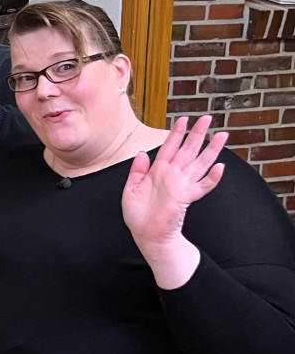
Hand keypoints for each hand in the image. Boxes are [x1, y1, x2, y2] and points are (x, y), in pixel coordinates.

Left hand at [122, 116, 224, 281]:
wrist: (146, 235)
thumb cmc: (138, 214)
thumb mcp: (130, 188)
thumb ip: (137, 170)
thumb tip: (142, 152)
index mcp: (158, 171)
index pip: (169, 147)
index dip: (176, 133)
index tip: (183, 119)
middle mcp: (172, 175)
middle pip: (188, 150)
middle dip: (198, 134)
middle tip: (208, 118)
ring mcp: (181, 186)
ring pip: (199, 163)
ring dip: (211, 150)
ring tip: (222, 136)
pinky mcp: (186, 198)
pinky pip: (202, 186)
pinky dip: (212, 178)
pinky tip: (220, 167)